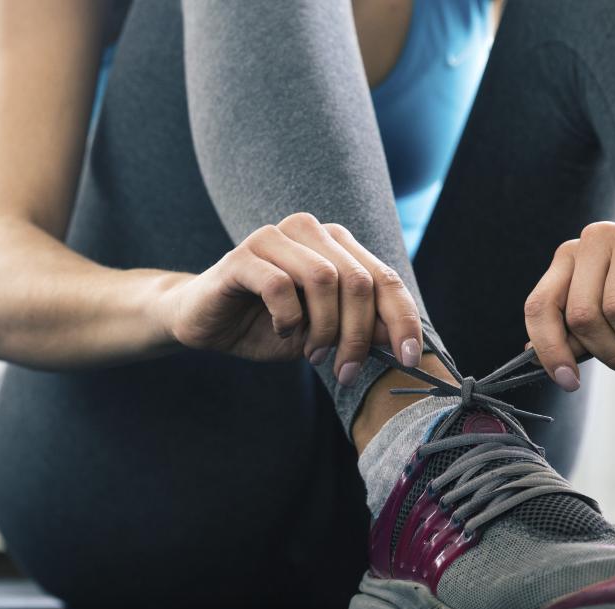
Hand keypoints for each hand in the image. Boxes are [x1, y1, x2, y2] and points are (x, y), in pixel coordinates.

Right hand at [155, 212, 425, 382]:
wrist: (206, 323)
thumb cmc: (266, 325)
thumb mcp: (323, 334)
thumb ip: (362, 331)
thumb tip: (406, 343)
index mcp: (335, 245)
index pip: (385, 278)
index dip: (402, 319)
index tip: (408, 359)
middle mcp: (309, 231)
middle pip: (357, 281)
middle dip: (357, 335)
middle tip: (345, 370)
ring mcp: (275, 238)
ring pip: (323, 278)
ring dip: (324, 328)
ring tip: (312, 352)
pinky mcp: (242, 255)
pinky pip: (280, 285)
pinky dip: (288, 318)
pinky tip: (281, 330)